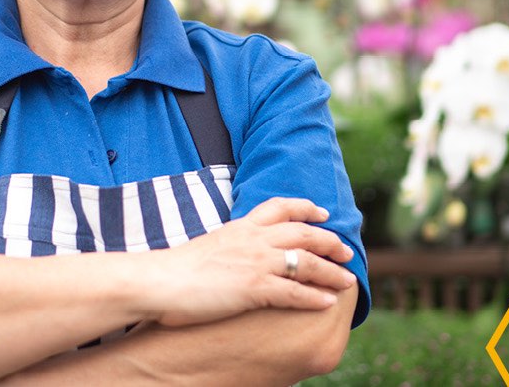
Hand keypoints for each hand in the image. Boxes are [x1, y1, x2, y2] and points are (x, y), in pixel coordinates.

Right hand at [151, 197, 356, 326]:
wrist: (159, 281)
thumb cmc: (176, 269)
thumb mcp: (210, 246)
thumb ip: (230, 246)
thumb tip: (237, 256)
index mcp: (242, 225)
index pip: (281, 207)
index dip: (306, 207)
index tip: (323, 212)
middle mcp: (254, 239)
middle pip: (304, 232)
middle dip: (330, 241)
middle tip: (347, 251)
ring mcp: (256, 262)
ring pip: (307, 262)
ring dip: (332, 272)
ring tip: (349, 280)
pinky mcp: (254, 287)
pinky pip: (294, 292)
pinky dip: (315, 297)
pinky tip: (329, 303)